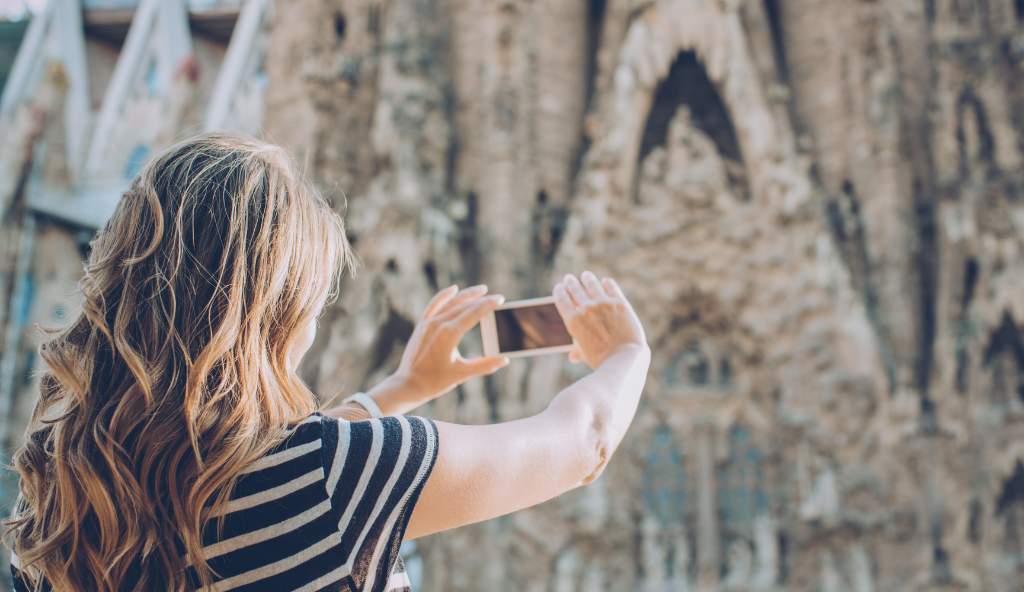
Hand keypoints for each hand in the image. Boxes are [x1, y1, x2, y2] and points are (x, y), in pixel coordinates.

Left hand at [383, 285, 508, 407]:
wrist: (408, 385)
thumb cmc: (435, 381)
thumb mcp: (462, 373)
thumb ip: (484, 365)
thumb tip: (504, 360)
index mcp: (450, 334)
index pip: (474, 313)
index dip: (488, 305)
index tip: (500, 299)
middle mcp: (438, 324)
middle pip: (464, 306)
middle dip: (481, 300)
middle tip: (497, 297)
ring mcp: (428, 323)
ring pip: (450, 303)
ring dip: (466, 295)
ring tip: (481, 289)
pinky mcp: (422, 325)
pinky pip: (434, 305)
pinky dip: (444, 296)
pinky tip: (453, 289)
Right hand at [553, 272, 647, 368]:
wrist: (624, 359)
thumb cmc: (602, 360)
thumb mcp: (585, 355)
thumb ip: (577, 351)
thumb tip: (573, 357)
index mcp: (572, 321)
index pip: (561, 298)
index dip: (559, 291)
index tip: (559, 288)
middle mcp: (585, 309)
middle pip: (574, 288)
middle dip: (570, 282)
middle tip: (569, 279)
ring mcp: (603, 304)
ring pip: (591, 283)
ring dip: (587, 278)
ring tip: (586, 276)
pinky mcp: (619, 302)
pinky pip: (610, 286)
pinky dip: (606, 283)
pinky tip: (605, 282)